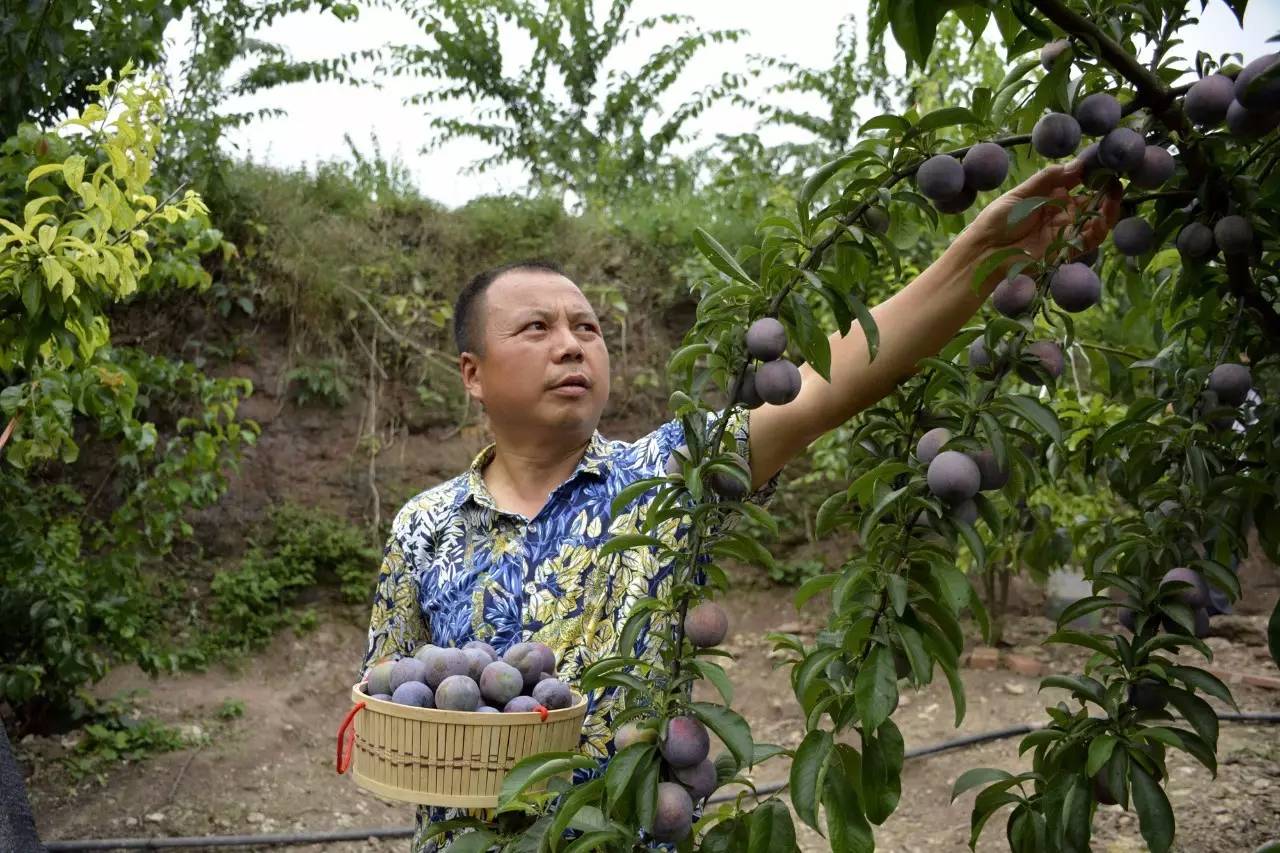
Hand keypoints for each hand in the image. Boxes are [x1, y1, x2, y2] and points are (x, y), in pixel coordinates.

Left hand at [962, 158, 1123, 262]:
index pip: (1076, 182)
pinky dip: (1100, 229)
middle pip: (1091, 201)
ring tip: (1114, 194)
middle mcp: (1061, 214)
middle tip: (1115, 178)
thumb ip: (1047, 179)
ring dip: (1108, 208)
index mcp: (1049, 197)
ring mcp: (1065, 232)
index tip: (1102, 162)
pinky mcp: (1065, 250)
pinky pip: (1089, 240)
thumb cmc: (996, 221)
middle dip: (1105, 190)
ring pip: (1095, 220)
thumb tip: (1075, 163)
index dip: (1090, 173)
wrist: (984, 253)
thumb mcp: (1020, 195)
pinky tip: (1103, 216)